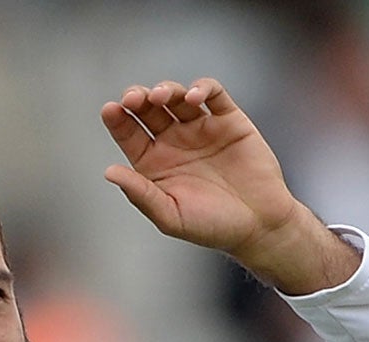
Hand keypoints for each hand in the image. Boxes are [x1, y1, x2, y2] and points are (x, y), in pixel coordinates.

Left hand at [100, 78, 358, 294]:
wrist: (259, 226)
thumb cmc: (212, 227)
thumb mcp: (170, 216)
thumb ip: (140, 194)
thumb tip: (109, 172)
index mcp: (155, 163)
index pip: (129, 133)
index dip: (118, 119)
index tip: (110, 110)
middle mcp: (175, 142)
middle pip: (149, 109)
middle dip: (138, 98)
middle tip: (133, 99)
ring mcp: (201, 129)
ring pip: (177, 97)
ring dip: (166, 90)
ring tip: (161, 96)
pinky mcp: (229, 120)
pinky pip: (213, 94)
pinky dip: (203, 88)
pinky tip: (194, 98)